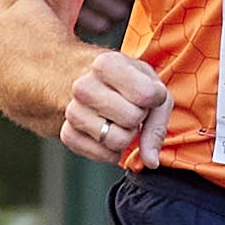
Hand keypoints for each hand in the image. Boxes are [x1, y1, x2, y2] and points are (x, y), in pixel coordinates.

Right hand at [61, 49, 171, 167]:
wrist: (87, 83)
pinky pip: (103, 156)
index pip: (147, 94)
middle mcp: (83, 86)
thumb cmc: (126, 84)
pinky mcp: (67, 134)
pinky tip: (108, 132)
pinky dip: (112, 151)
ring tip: (117, 119)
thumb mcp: (150, 86)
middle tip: (129, 107)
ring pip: (116, 141)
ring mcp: (71, 111)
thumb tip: (150, 161)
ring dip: (124, 136)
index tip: (144, 92)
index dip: (154, 99)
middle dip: (138, 118)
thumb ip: (158, 123)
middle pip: (132, 119)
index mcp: (106, 64)